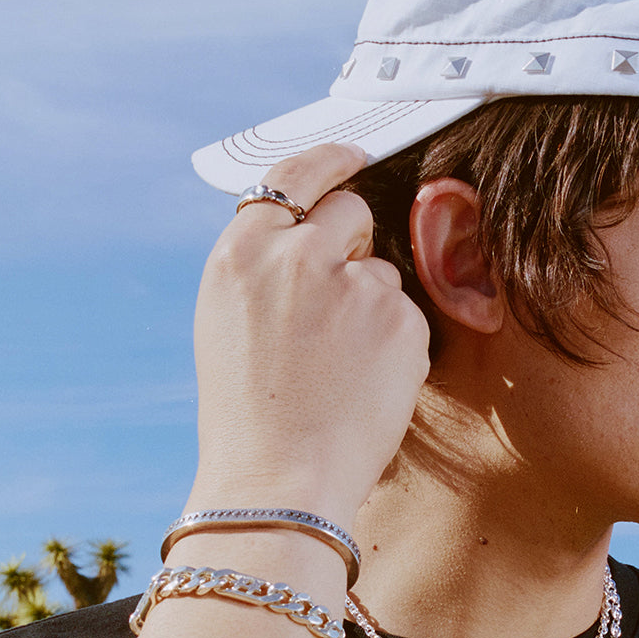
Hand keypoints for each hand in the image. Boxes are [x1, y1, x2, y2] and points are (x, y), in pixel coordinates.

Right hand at [189, 144, 430, 528]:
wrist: (279, 480)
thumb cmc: (250, 415)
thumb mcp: (231, 322)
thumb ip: (267, 267)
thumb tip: (313, 232)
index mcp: (243, 252)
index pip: (294, 175)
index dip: (330, 162)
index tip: (354, 157)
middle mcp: (298, 255)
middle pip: (351, 212)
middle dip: (354, 244)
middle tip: (339, 304)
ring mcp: (354, 283)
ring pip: (382, 272)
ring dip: (372, 308)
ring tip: (339, 370)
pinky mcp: (401, 319)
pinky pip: (407, 316)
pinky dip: (395, 347)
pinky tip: (365, 386)